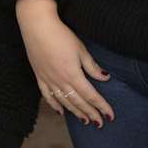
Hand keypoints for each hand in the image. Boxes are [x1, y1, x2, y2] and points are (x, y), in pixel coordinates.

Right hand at [16, 0, 113, 125]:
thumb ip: (92, 66)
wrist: (36, 25)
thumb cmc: (60, 34)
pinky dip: (54, 105)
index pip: (91, 95)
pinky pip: (47, 95)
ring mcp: (48, 79)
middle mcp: (60, 80)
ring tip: (85, 121)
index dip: (101, 106)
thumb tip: (105, 78)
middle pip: (78, 101)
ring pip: (63, 101)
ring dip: (75, 112)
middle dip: (90, 113)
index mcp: (73, 74)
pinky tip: (61, 112)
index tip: (110, 115)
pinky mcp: (39, 75)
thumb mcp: (80, 49)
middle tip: (100, 123)